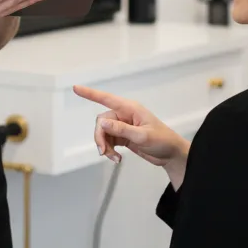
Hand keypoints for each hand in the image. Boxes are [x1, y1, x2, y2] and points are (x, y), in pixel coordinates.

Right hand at [74, 84, 190, 188]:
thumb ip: (121, 129)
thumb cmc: (162, 141)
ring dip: (105, 146)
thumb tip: (102, 122)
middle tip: (104, 152)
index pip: (106, 98)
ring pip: (103, 132)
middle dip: (100, 137)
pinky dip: (109, 150)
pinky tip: (116, 159)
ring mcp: (123, 126)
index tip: (76, 88)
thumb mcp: (142, 136)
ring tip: (113, 158)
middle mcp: (124, 114)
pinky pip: (108, 140)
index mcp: (130, 108)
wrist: (171, 155)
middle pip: (102, 122)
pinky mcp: (123, 136)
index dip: (90, 93)